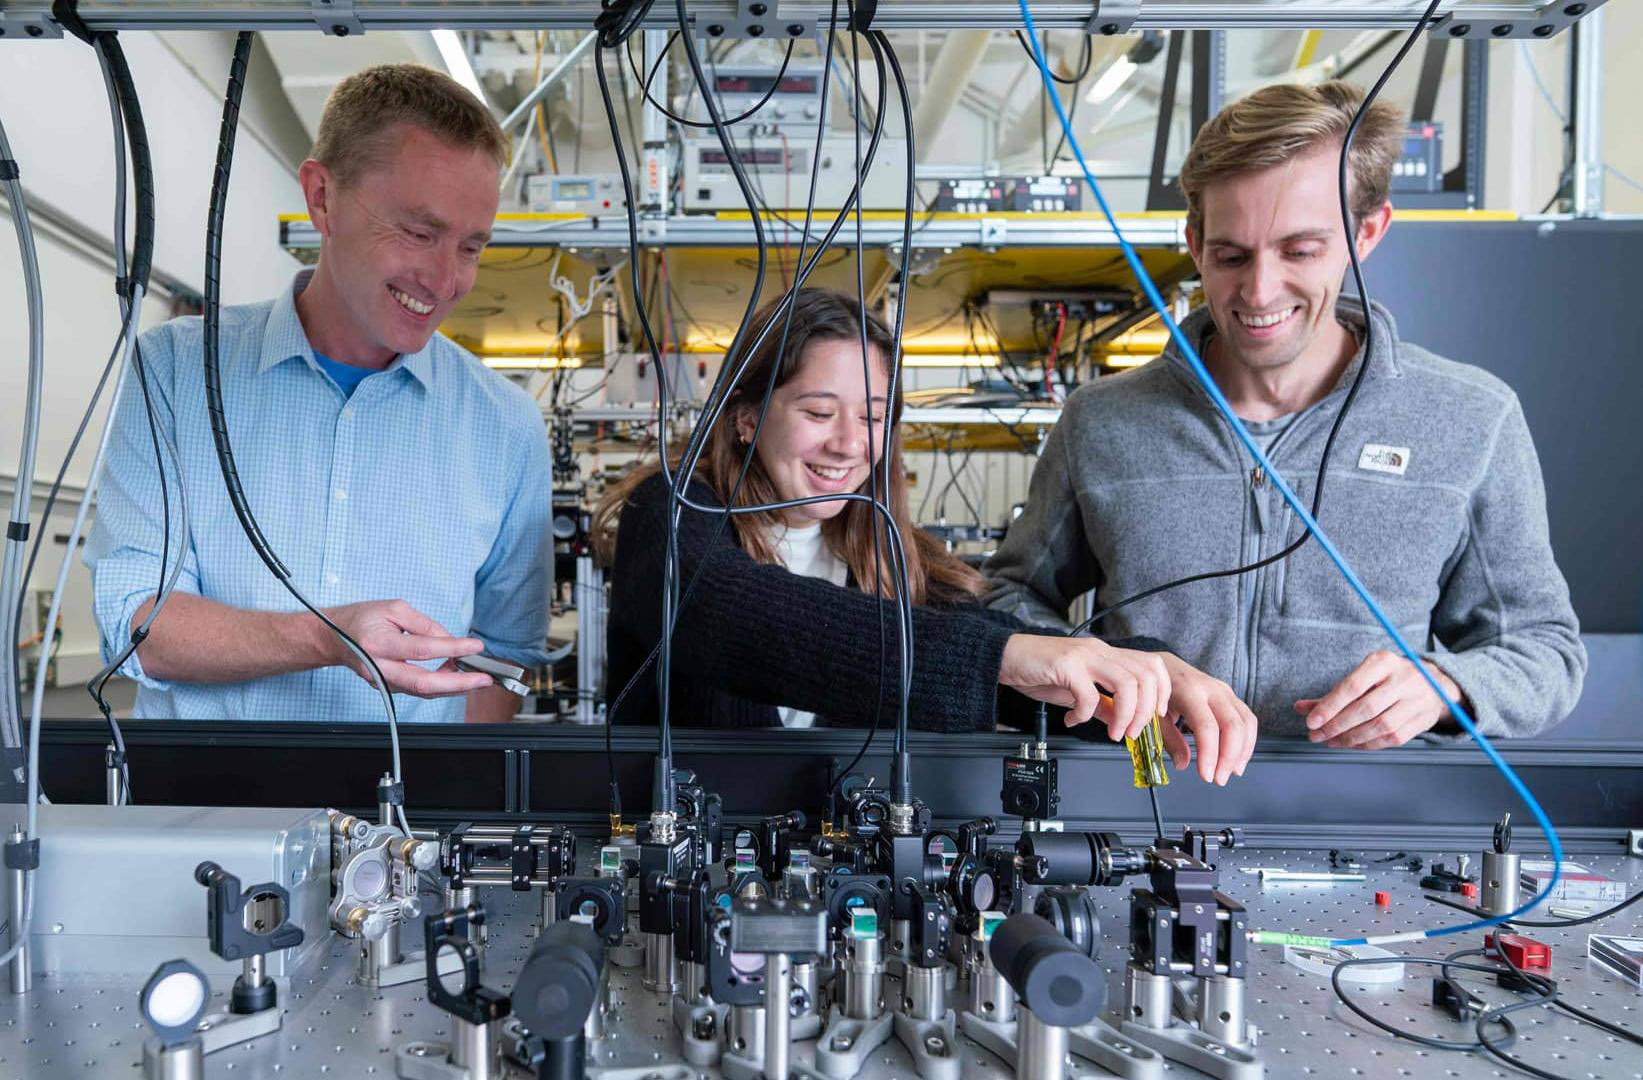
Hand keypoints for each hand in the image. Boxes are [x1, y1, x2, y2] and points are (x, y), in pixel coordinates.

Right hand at [322, 599, 491, 697]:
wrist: (334, 638)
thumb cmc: (363, 619)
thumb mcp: (395, 609)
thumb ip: (425, 625)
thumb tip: (450, 640)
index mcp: (378, 644)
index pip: (422, 650)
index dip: (452, 648)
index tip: (475, 646)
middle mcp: (379, 669)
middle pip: (424, 683)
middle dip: (459, 683)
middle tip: (484, 679)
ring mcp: (383, 682)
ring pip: (423, 691)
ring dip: (454, 686)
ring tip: (477, 678)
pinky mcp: (388, 688)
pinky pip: (418, 689)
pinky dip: (441, 685)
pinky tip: (457, 677)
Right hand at [1000, 635, 1170, 741]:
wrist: (1004, 656)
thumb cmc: (1036, 669)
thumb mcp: (1074, 689)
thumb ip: (1099, 701)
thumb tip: (1117, 718)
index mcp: (1106, 655)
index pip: (1152, 666)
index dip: (1161, 693)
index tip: (1154, 717)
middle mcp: (1099, 651)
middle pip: (1146, 675)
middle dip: (1146, 711)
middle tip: (1132, 732)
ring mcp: (1084, 656)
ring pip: (1127, 683)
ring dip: (1126, 715)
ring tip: (1114, 732)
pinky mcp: (1066, 665)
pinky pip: (1088, 694)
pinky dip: (1086, 714)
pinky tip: (1074, 720)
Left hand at [1155, 653, 1256, 785]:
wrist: (1164, 664)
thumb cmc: (1156, 688)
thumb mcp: (1153, 712)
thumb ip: (1168, 738)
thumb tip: (1183, 764)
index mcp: (1189, 690)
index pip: (1206, 726)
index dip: (1209, 754)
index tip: (1206, 775)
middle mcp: (1211, 688)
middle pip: (1232, 726)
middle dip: (1229, 757)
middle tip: (1218, 779)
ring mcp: (1224, 691)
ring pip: (1246, 723)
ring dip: (1242, 752)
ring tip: (1230, 772)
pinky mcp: (1231, 697)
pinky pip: (1247, 720)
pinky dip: (1247, 742)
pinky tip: (1237, 759)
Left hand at [1297, 650, 1463, 748]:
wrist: (1433, 683)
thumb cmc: (1388, 678)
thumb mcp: (1363, 675)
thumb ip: (1332, 693)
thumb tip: (1301, 708)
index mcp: (1384, 662)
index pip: (1353, 686)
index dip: (1329, 706)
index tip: (1311, 721)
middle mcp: (1403, 679)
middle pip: (1365, 708)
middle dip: (1336, 725)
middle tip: (1316, 734)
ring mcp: (1416, 701)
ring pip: (1379, 726)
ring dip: (1350, 738)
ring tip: (1330, 741)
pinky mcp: (1422, 720)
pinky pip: (1391, 738)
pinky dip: (1368, 744)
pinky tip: (1352, 744)